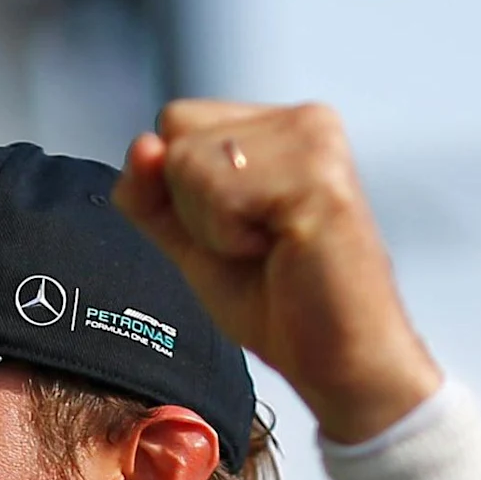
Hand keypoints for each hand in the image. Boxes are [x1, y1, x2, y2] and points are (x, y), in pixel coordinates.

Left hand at [111, 101, 442, 445]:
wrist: (340, 360)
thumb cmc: (278, 306)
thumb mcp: (193, 244)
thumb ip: (152, 196)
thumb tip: (140, 145)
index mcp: (279, 127)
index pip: (177, 121)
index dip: (178, 189)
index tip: (239, 231)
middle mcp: (304, 119)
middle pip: (176, 130)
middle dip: (192, 205)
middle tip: (257, 245)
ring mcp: (315, 139)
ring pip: (186, 159)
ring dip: (213, 226)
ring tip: (271, 248)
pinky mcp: (318, 173)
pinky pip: (217, 192)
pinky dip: (229, 237)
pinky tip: (282, 250)